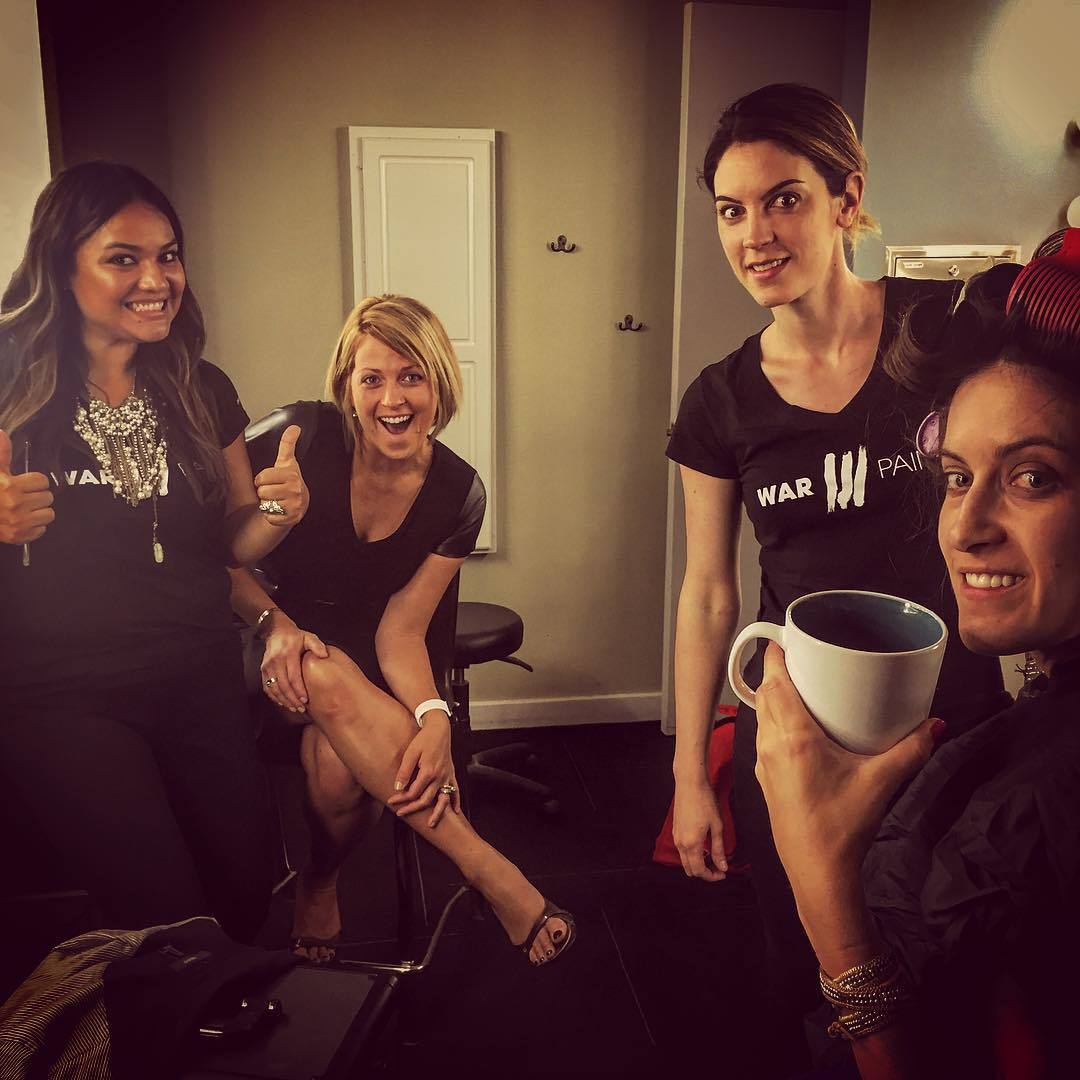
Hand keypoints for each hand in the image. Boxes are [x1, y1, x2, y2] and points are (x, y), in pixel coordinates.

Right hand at [0, 429, 54, 544]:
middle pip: (47, 497)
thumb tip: (1, 433)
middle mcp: (16, 505)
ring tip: (25, 508)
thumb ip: (1, 453)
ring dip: (39, 511)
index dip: (35, 481)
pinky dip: (34, 526)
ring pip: (48, 514)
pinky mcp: (19, 536)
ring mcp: (19, 522)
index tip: (25, 483)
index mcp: (10, 486)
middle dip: (38, 496)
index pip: (42, 481)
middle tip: (24, 496)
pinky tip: (22, 520)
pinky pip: (41, 530)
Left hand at [254, 425, 307, 526]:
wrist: (299, 504)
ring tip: (276, 500)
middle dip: (264, 492)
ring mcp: (294, 505)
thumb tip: (294, 427)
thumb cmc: (288, 481)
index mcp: (292, 475)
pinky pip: (270, 517)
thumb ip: (287, 445)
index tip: (269, 479)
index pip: (262, 477)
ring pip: (265, 504)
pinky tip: (278, 511)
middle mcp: (295, 490)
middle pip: (262, 492)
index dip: (262, 479)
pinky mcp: (291, 519)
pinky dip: (270, 515)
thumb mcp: (287, 463)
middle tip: (273, 491)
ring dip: (267, 504)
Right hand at [260, 614, 328, 712]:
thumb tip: (324, 656)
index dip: (299, 690)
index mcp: (288, 653)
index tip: (305, 699)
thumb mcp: (309, 637)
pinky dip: (274, 697)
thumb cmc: (296, 637)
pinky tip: (282, 702)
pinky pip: (267, 687)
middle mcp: (276, 661)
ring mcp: (267, 666)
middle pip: (283, 685)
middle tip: (301, 708)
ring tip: (293, 708)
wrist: (276, 631)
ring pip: (274, 688)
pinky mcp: (263, 670)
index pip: (293, 676)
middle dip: (292, 699)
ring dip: (284, 700)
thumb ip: (317, 645)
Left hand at [387, 714, 458, 825]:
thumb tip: (397, 787)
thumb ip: (404, 771)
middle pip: (426, 799)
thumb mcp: (410, 753)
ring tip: (431, 824)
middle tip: (400, 814)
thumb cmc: (423, 739)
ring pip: (443, 799)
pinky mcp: (451, 774)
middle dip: (412, 808)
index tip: (391, 801)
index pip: (413, 792)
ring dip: (438, 813)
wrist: (440, 729)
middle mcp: (439, 776)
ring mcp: (447, 776)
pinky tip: (455, 812)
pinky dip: (456, 801)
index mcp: (428, 772)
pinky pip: (455, 790)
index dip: (401, 799)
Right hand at [672, 776, 727, 880]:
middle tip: (718, 868)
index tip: (723, 873)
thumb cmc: (705, 802)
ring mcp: (676, 837)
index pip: (700, 871)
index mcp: (692, 844)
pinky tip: (703, 845)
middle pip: (690, 869)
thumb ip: (718, 849)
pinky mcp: (675, 830)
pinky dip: (692, 854)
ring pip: (684, 861)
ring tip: (711, 856)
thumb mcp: (717, 826)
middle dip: (704, 873)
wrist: (690, 784)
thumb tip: (722, 866)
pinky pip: (682, 850)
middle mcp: (681, 844)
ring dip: (697, 864)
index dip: (712, 876)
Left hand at [754, 642, 940, 886]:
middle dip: (778, 670)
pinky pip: (763, 736)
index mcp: (793, 736)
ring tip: (801, 685)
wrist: (817, 872)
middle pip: (765, 692)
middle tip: (804, 656)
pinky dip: (774, 720)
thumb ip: (912, 749)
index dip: (774, 654)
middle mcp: (770, 744)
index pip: (773, 680)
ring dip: (774, 696)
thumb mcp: (882, 782)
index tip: (786, 636)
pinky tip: (796, 724)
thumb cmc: (843, 827)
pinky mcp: (765, 777)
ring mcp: (763, 762)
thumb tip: (934, 723)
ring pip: (761, 715)